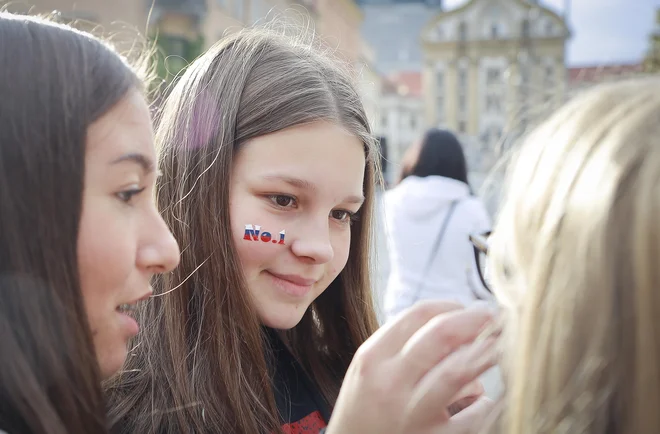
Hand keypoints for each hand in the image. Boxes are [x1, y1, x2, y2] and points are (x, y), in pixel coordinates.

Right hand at [326, 301, 498, 433]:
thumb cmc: (365, 411)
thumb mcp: (369, 372)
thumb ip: (400, 346)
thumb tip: (452, 322)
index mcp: (373, 358)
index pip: (418, 315)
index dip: (451, 306)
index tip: (468, 308)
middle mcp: (390, 384)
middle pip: (442, 334)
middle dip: (476, 320)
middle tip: (497, 318)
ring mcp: (412, 414)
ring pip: (460, 371)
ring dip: (488, 353)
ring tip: (504, 348)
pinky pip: (474, 415)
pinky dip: (487, 403)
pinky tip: (489, 399)